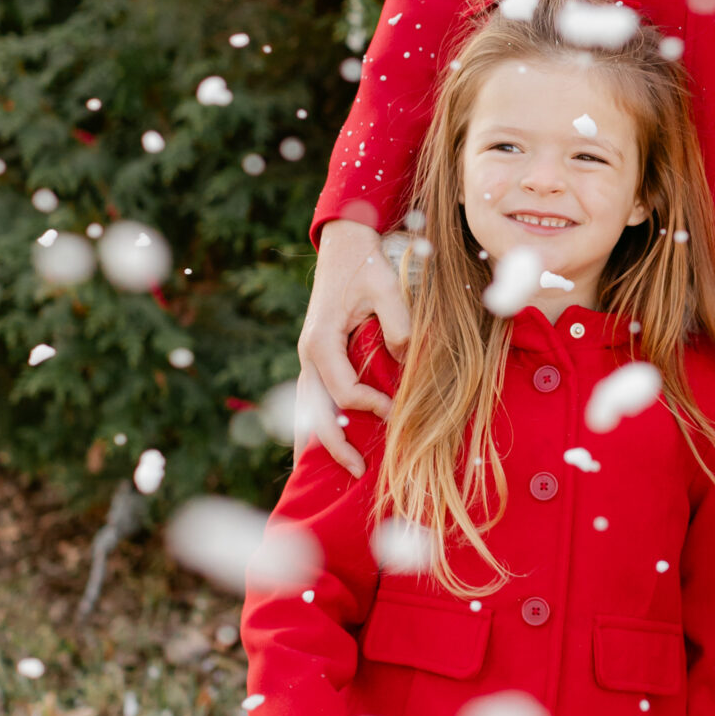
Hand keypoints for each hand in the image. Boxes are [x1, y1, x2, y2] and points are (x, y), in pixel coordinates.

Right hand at [295, 218, 411, 475]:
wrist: (344, 245)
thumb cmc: (367, 265)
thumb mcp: (387, 288)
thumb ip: (397, 325)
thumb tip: (406, 362)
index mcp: (321, 341)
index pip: (345, 391)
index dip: (372, 407)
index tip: (396, 412)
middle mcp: (308, 353)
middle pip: (316, 411)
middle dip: (335, 445)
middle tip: (359, 470)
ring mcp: (308, 356)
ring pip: (308, 407)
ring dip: (321, 438)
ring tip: (338, 467)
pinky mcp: (316, 355)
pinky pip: (314, 395)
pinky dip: (319, 420)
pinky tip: (327, 440)